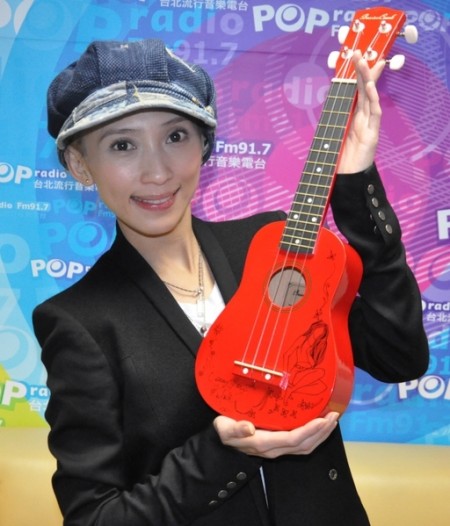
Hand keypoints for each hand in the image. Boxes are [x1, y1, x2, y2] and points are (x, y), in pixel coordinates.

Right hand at [213, 412, 338, 458]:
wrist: (222, 441)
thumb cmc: (224, 430)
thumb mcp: (224, 428)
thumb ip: (235, 429)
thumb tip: (248, 427)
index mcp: (264, 442)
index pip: (293, 439)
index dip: (310, 430)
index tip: (322, 419)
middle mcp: (275, 449)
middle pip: (304, 444)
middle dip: (322, 432)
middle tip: (334, 415)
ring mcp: (278, 449)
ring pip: (306, 446)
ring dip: (321, 435)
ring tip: (332, 420)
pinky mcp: (280, 445)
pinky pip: (302, 444)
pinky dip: (315, 435)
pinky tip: (320, 424)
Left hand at [338, 50, 385, 173]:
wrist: (347, 180)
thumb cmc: (340, 161)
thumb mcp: (333, 137)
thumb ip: (333, 123)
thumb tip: (324, 110)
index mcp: (354, 118)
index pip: (357, 92)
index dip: (358, 75)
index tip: (357, 57)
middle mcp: (363, 119)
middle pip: (364, 90)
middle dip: (362, 70)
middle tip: (359, 52)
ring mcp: (369, 126)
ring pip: (370, 97)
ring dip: (367, 79)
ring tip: (364, 62)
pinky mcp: (372, 135)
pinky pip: (374, 114)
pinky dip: (373, 100)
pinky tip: (369, 87)